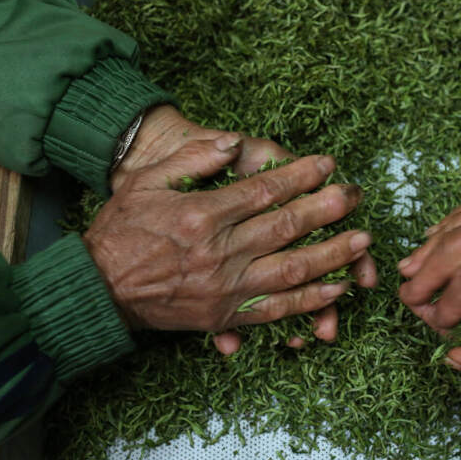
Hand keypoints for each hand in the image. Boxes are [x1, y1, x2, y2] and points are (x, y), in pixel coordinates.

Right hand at [85, 133, 375, 341]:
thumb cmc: (121, 230)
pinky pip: (277, 309)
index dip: (302, 175)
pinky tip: (337, 290)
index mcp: (202, 214)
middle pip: (287, 226)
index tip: (329, 165)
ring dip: (332, 255)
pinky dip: (310, 301)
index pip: (266, 190)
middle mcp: (220, 251)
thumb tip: (232, 144)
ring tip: (362, 241)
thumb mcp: (146, 182)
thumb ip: (191, 160)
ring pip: (292, 270)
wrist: (98, 289)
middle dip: (328, 210)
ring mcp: (226, 287)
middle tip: (357, 197)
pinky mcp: (226, 315)